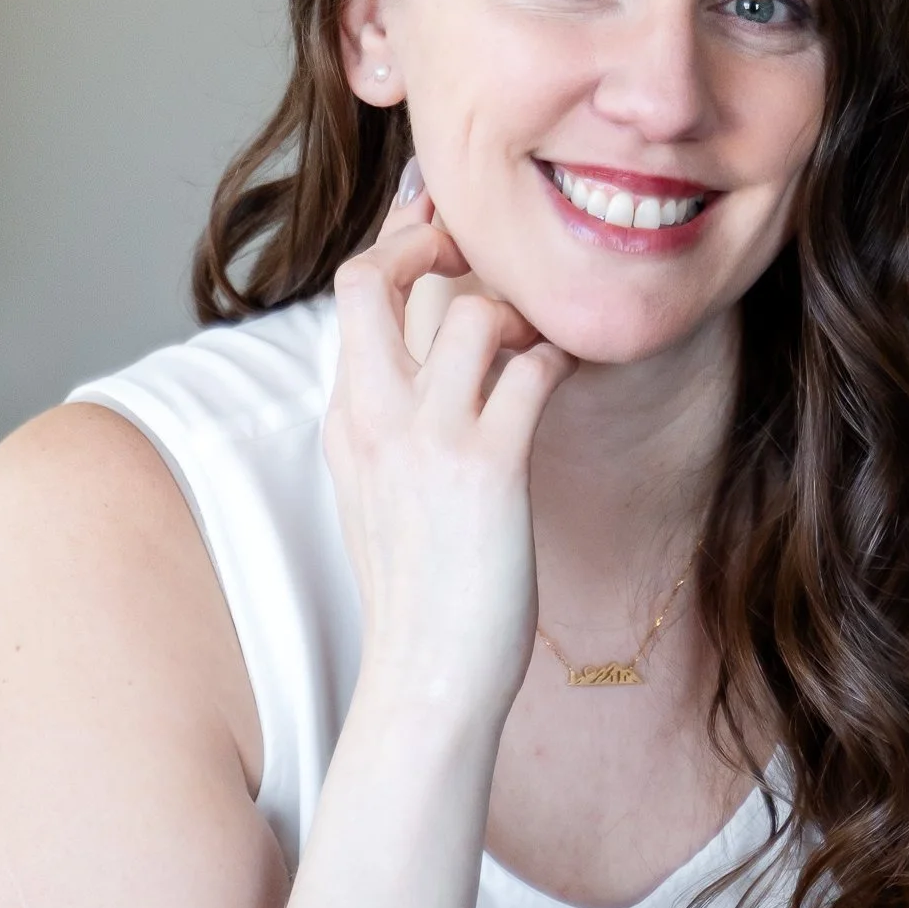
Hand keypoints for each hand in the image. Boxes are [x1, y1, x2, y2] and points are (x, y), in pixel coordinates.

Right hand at [324, 174, 573, 723]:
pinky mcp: (487, 468)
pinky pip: (531, 368)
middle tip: (485, 260)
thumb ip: (387, 423)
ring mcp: (427, 440)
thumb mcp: (376, 494)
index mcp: (344, 420)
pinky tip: (564, 378)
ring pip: (466, 307)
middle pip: (372, 275)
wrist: (425, 678)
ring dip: (517, 307)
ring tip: (537, 336)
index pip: (352, 293)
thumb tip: (424, 366)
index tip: (443, 230)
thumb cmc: (418, 593)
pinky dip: (557, 358)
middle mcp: (372, 417)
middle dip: (431, 242)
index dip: (400, 244)